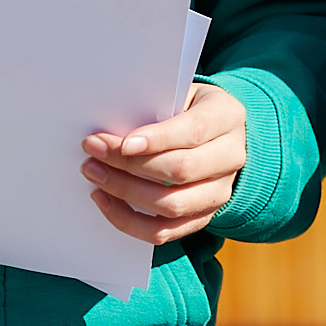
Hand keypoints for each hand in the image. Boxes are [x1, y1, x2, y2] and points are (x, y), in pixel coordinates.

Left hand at [83, 83, 247, 244]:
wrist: (213, 133)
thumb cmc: (185, 108)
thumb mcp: (177, 94)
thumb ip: (152, 107)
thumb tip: (110, 131)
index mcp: (226, 116)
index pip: (193, 131)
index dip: (156, 139)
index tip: (122, 142)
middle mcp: (231, 156)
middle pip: (182, 170)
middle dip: (131, 164)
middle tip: (93, 153)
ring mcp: (220, 191)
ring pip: (173, 205)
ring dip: (126, 193)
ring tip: (95, 175)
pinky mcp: (203, 216)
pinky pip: (165, 231)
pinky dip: (129, 221)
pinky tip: (106, 200)